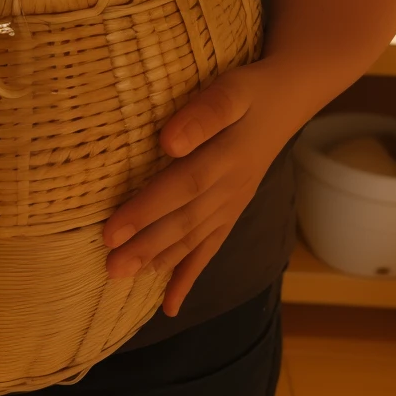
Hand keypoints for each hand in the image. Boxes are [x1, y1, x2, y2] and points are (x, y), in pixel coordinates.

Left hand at [102, 61, 298, 316]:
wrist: (286, 100)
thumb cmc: (250, 91)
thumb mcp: (232, 90)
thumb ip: (204, 114)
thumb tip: (169, 143)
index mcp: (227, 157)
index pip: (181, 187)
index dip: (146, 211)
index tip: (110, 231)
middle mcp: (230, 189)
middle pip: (183, 222)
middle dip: (144, 246)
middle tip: (108, 267)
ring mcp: (231, 205)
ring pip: (192, 240)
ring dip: (157, 261)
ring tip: (121, 277)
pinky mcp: (231, 213)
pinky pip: (209, 249)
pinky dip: (188, 277)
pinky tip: (169, 306)